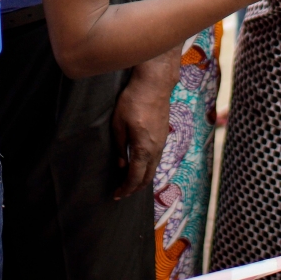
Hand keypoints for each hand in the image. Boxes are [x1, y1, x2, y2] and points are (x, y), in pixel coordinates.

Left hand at [110, 66, 174, 198]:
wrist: (154, 84)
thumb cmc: (133, 101)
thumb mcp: (118, 124)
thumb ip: (119, 147)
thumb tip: (122, 165)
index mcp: (144, 148)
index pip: (135, 177)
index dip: (125, 188)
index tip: (116, 195)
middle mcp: (156, 149)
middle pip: (147, 177)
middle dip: (134, 188)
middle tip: (122, 192)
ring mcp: (162, 142)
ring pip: (153, 168)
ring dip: (141, 178)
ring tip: (128, 181)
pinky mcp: (164, 135)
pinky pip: (156, 159)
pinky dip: (147, 167)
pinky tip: (139, 164)